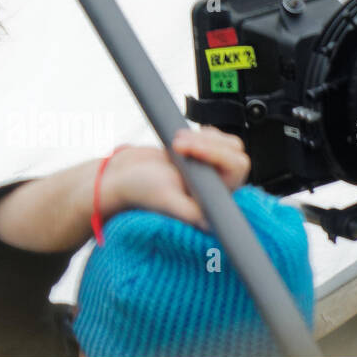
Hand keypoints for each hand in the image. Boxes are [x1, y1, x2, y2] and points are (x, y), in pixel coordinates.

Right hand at [100, 127, 250, 229]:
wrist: (121, 177)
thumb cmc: (139, 191)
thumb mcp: (166, 199)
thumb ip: (190, 212)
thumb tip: (213, 223)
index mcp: (213, 202)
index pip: (234, 168)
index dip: (214, 153)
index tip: (184, 149)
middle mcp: (216, 188)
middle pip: (235, 152)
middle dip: (206, 142)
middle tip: (177, 144)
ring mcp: (210, 171)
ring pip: (227, 143)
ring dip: (202, 136)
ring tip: (176, 142)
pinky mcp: (202, 157)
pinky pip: (215, 137)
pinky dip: (201, 133)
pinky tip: (182, 139)